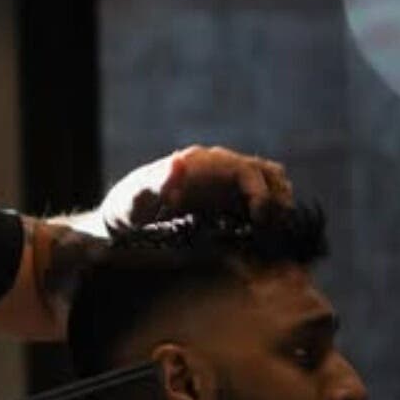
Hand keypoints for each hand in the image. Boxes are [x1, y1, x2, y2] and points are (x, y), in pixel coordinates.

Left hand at [93, 146, 292, 233]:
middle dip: (277, 198)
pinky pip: (257, 201)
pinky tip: (264, 237)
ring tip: (274, 233)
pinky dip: (267, 215)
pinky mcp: (224, 200)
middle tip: (274, 230)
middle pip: (265, 173)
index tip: (260, 219)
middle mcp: (217, 167)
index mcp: (201, 162)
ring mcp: (223, 183)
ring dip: (277, 204)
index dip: (260, 192)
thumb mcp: (136, 198)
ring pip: (267, 182)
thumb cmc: (127, 208)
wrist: (122, 220)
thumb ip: (157, 181)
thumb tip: (179, 161)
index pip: (245, 170)